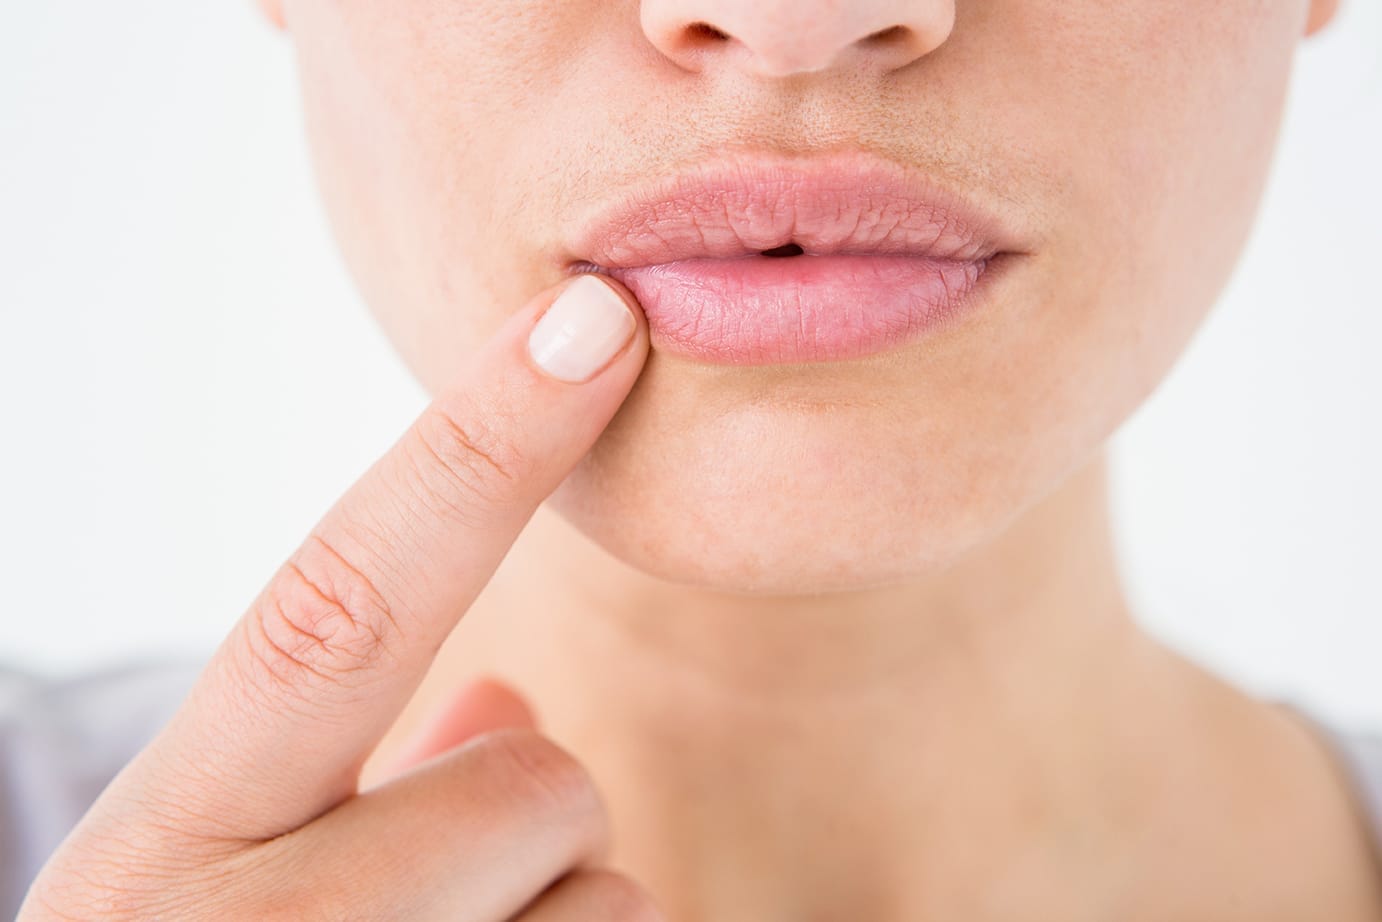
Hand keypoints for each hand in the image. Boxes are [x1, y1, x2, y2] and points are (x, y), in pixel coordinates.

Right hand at [20, 275, 664, 920]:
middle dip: (531, 824)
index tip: (600, 317)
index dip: (474, 448)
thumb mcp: (221, 896)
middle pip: (540, 786)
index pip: (340, 603)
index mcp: (166, 844)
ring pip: (613, 906)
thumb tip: (510, 701)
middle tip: (433, 900)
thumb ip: (360, 781)